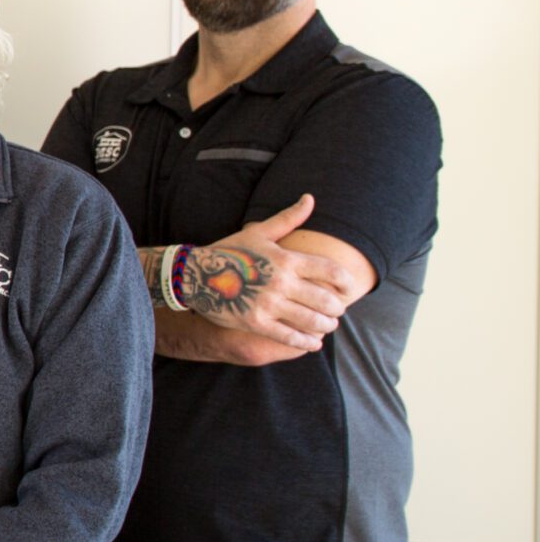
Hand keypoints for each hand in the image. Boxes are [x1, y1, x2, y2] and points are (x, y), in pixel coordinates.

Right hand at [175, 196, 364, 348]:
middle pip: (325, 300)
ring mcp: (268, 304)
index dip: (346, 282)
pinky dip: (306, 343)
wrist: (194, 273)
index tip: (348, 288)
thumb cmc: (229, 251)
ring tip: (328, 325)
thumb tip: (310, 198)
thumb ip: (288, 218)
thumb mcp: (259, 232)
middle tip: (338, 310)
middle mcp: (280, 282)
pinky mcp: (256, 322)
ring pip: (311, 320)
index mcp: (286, 260)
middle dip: (337, 308)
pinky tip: (314, 343)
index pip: (330, 271)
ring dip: (326, 325)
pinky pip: (289, 337)